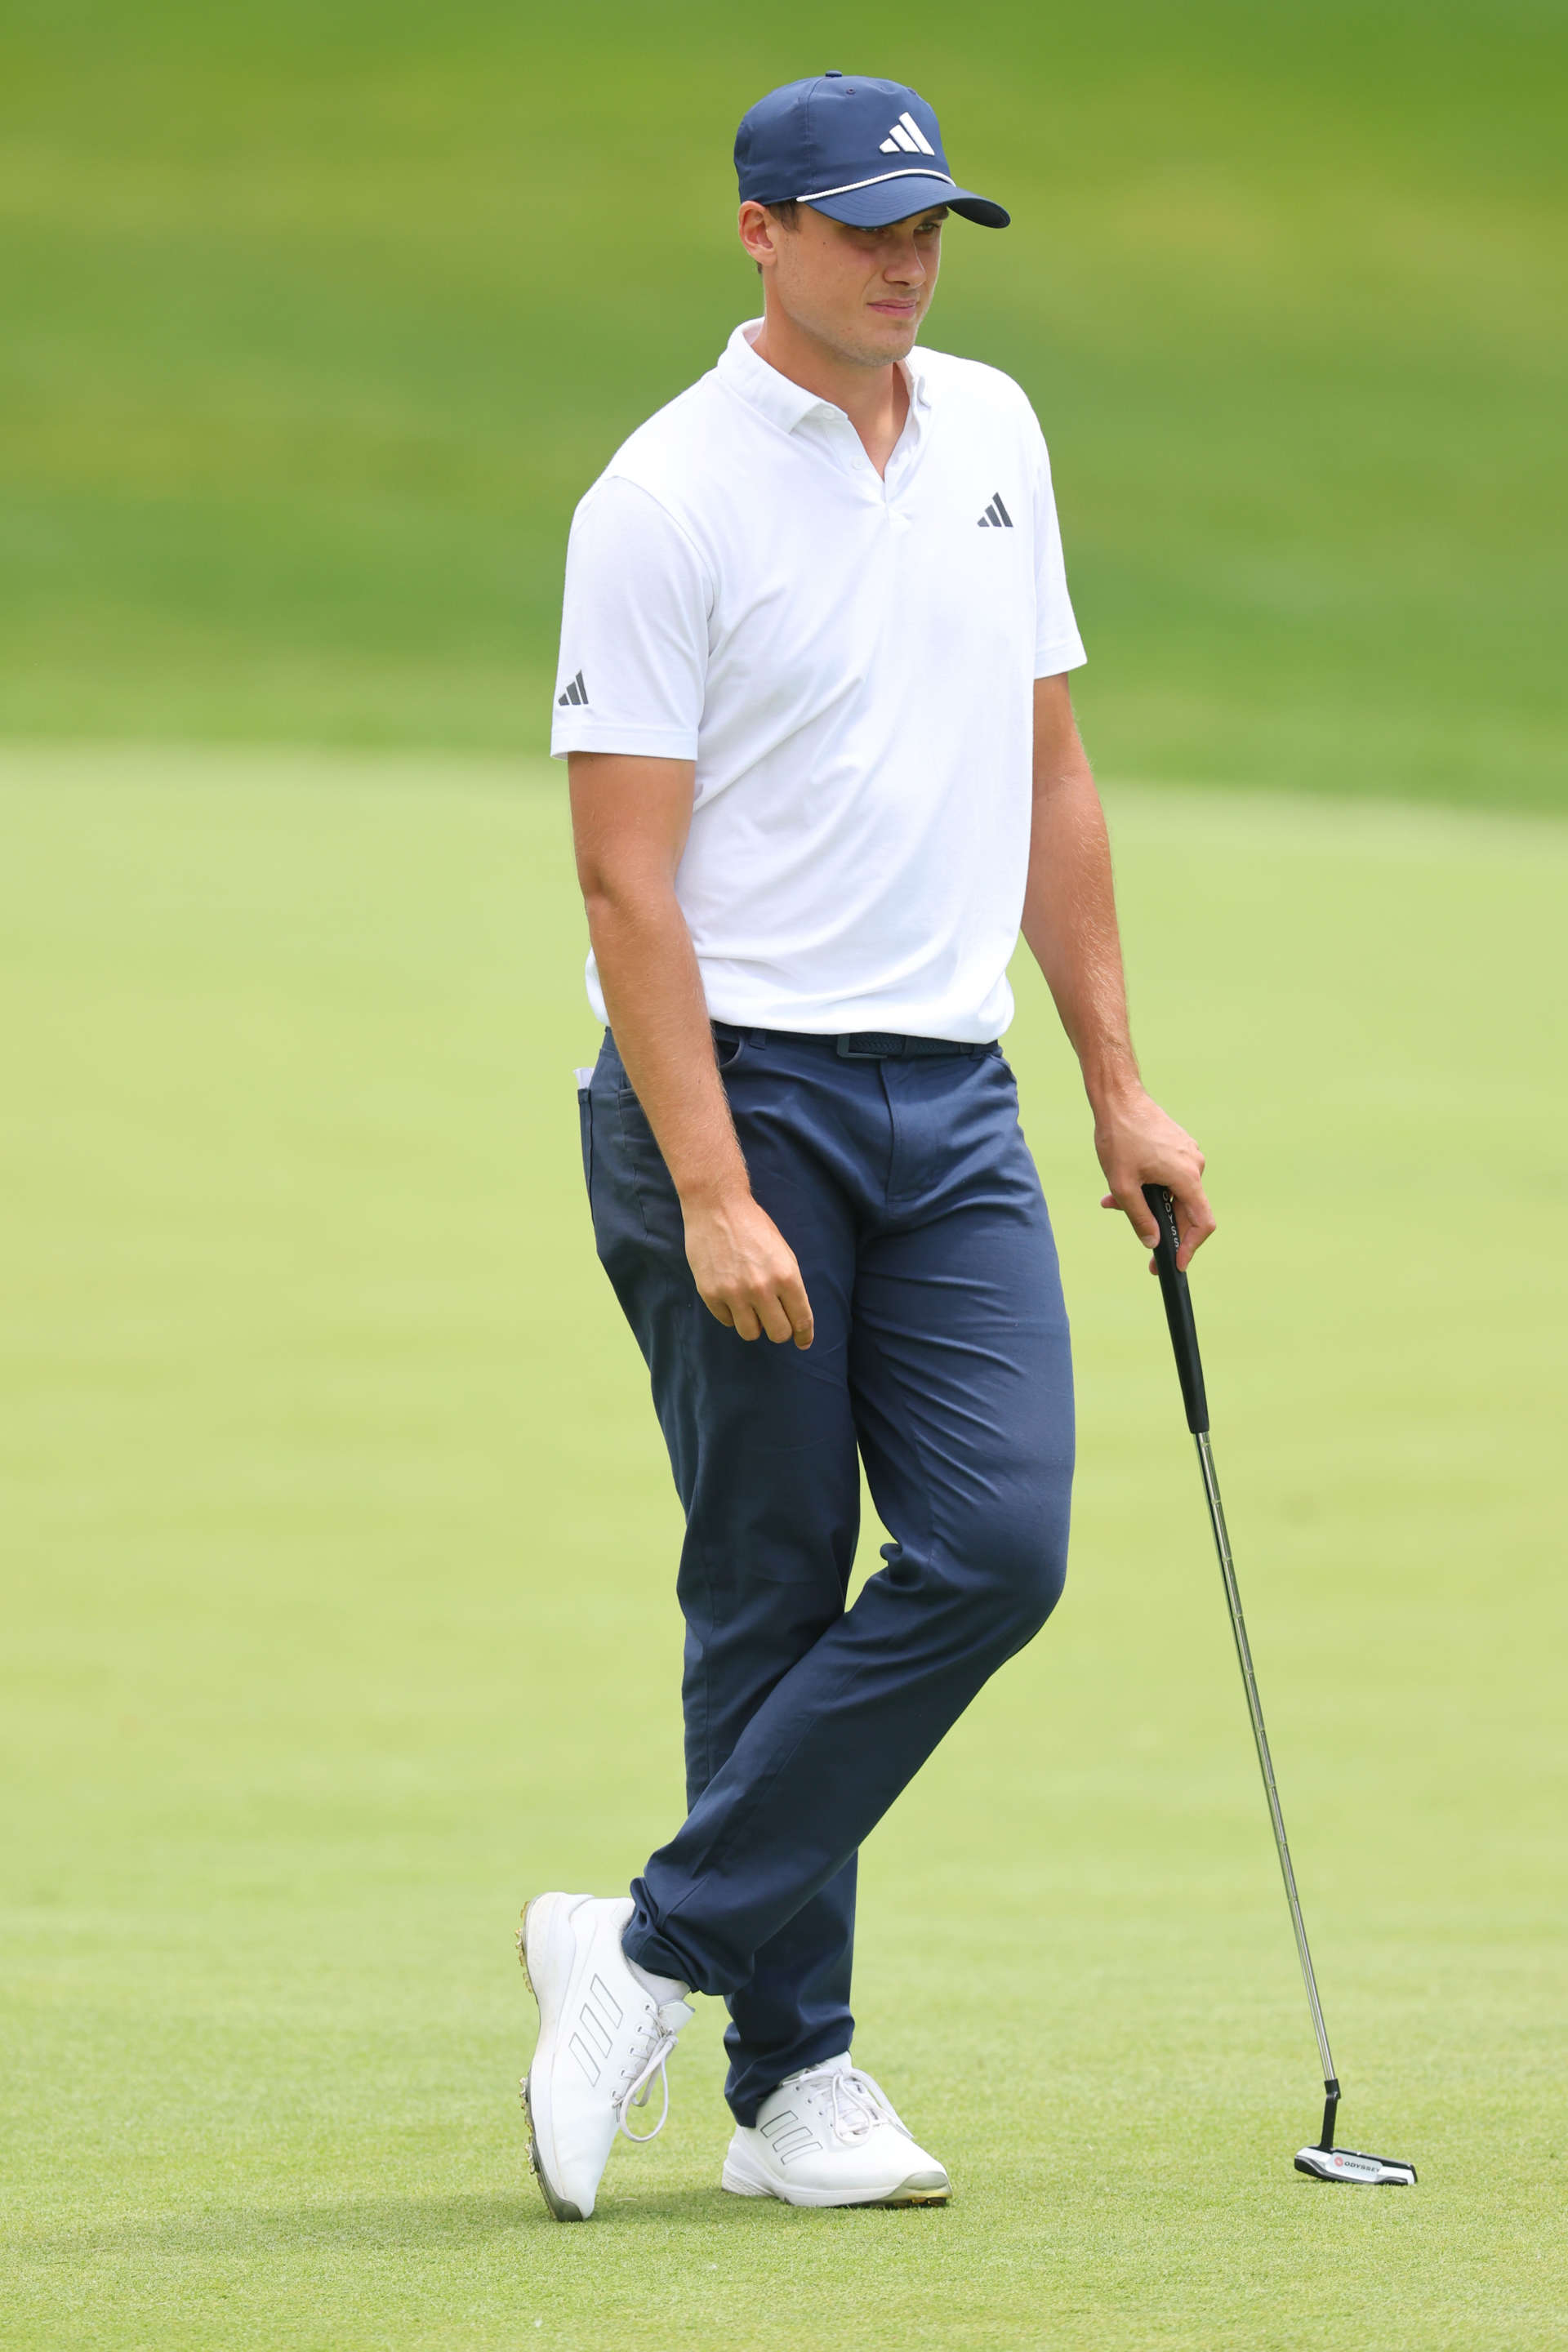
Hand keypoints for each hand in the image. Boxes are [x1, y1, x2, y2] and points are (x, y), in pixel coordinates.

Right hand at [683, 1186, 814, 1346]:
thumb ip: (790, 1286)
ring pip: (751, 1334)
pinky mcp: (711, 1294)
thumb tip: (795, 1317)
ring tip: (751, 1308)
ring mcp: (734, 1293)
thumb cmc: (754, 1227)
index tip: (803, 1342)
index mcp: (786, 1276)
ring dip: (754, 1325)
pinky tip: (731, 1296)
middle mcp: (762, 1288)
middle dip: (780, 1331)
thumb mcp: (784, 1253)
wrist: (717, 1207)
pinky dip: (732, 1314)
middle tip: (774, 1321)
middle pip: (778, 1334)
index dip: (804, 1335)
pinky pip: (727, 1321)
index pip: (801, 1320)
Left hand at [1094, 1087, 1214, 1272]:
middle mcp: (1195, 1165)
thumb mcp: (1123, 1185)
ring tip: (1114, 1202)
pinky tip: (1123, 1183)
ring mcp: (1188, 1154)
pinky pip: (1169, 1176)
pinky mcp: (1178, 1147)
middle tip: (1143, 1243)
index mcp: (1187, 1176)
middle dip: (1162, 1226)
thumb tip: (1153, 1243)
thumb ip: (1139, 1218)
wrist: (1118, 1097)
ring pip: (1173, 1193)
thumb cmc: (1119, 1137)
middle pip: (1186, 1210)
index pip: (1201, 1222)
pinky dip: (1149, 1186)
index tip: (1178, 1263)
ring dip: (1149, 1204)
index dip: (1191, 1247)